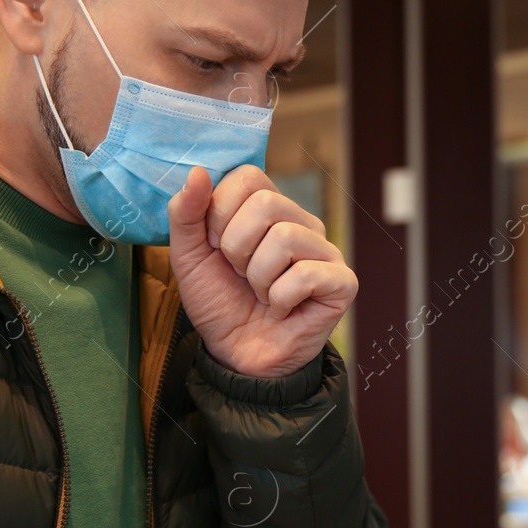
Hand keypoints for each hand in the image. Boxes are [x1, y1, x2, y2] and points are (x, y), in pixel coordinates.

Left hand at [168, 165, 355, 378]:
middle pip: (267, 204)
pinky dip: (280, 298)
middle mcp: (301, 222)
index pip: (248, 177)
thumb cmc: (219, 303)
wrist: (237, 356)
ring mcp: (325, 251)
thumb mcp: (188, 257)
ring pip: (286, 238)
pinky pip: (306, 274)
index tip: (217, 247)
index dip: (221, 213)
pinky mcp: (342, 282)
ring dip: (258, 277)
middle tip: (240, 274)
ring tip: (261, 293)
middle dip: (237, 248)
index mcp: (268, 208)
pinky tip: (282, 309)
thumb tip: (198, 172)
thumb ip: (186, 214)